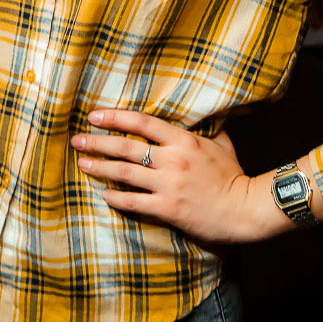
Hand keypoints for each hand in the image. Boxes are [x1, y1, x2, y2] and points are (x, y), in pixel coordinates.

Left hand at [71, 108, 259, 243]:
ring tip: (82, 163)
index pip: (141, 122)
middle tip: (76, 140)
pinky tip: (102, 194)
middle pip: (125, 147)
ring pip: (124, 173)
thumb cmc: (234, 176)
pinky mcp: (167, 208)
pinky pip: (133, 202)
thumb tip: (204, 113)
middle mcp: (172, 160)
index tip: (94, 116)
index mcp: (183, 140)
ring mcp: (168, 185)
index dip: (114, 117)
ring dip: (99, 167)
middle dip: (97, 142)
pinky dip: (115, 197)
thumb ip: (208, 128)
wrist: (246, 208)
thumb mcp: (222, 145)